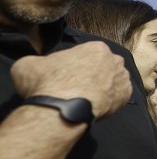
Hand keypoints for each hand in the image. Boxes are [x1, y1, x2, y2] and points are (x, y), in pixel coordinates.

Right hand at [10, 41, 131, 119]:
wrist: (61, 110)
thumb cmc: (45, 84)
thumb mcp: (28, 65)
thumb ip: (37, 61)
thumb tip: (37, 66)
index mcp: (95, 48)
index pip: (87, 53)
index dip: (77, 63)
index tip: (68, 74)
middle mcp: (114, 61)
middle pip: (104, 65)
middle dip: (93, 73)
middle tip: (78, 86)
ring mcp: (122, 79)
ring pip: (113, 79)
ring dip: (103, 85)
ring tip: (86, 96)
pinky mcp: (125, 97)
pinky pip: (119, 95)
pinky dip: (109, 99)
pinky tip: (95, 103)